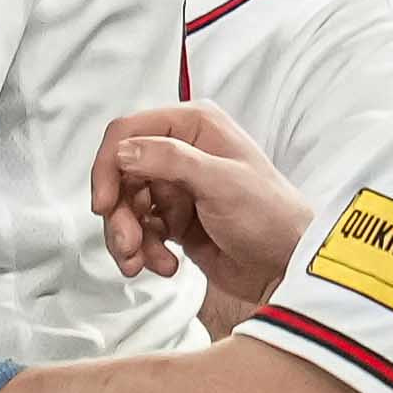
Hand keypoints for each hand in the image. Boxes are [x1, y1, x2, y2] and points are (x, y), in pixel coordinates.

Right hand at [95, 100, 312, 323]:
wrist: (288, 266)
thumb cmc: (270, 216)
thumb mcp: (221, 182)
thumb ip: (170, 160)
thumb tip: (121, 153)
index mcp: (194, 126)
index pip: (128, 132)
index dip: (108, 167)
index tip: (104, 204)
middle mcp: (181, 150)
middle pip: (120, 175)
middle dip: (118, 214)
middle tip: (128, 245)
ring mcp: (176, 186)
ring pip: (125, 207)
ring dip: (128, 237)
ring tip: (143, 262)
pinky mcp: (174, 219)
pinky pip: (139, 231)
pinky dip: (144, 251)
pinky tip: (165, 265)